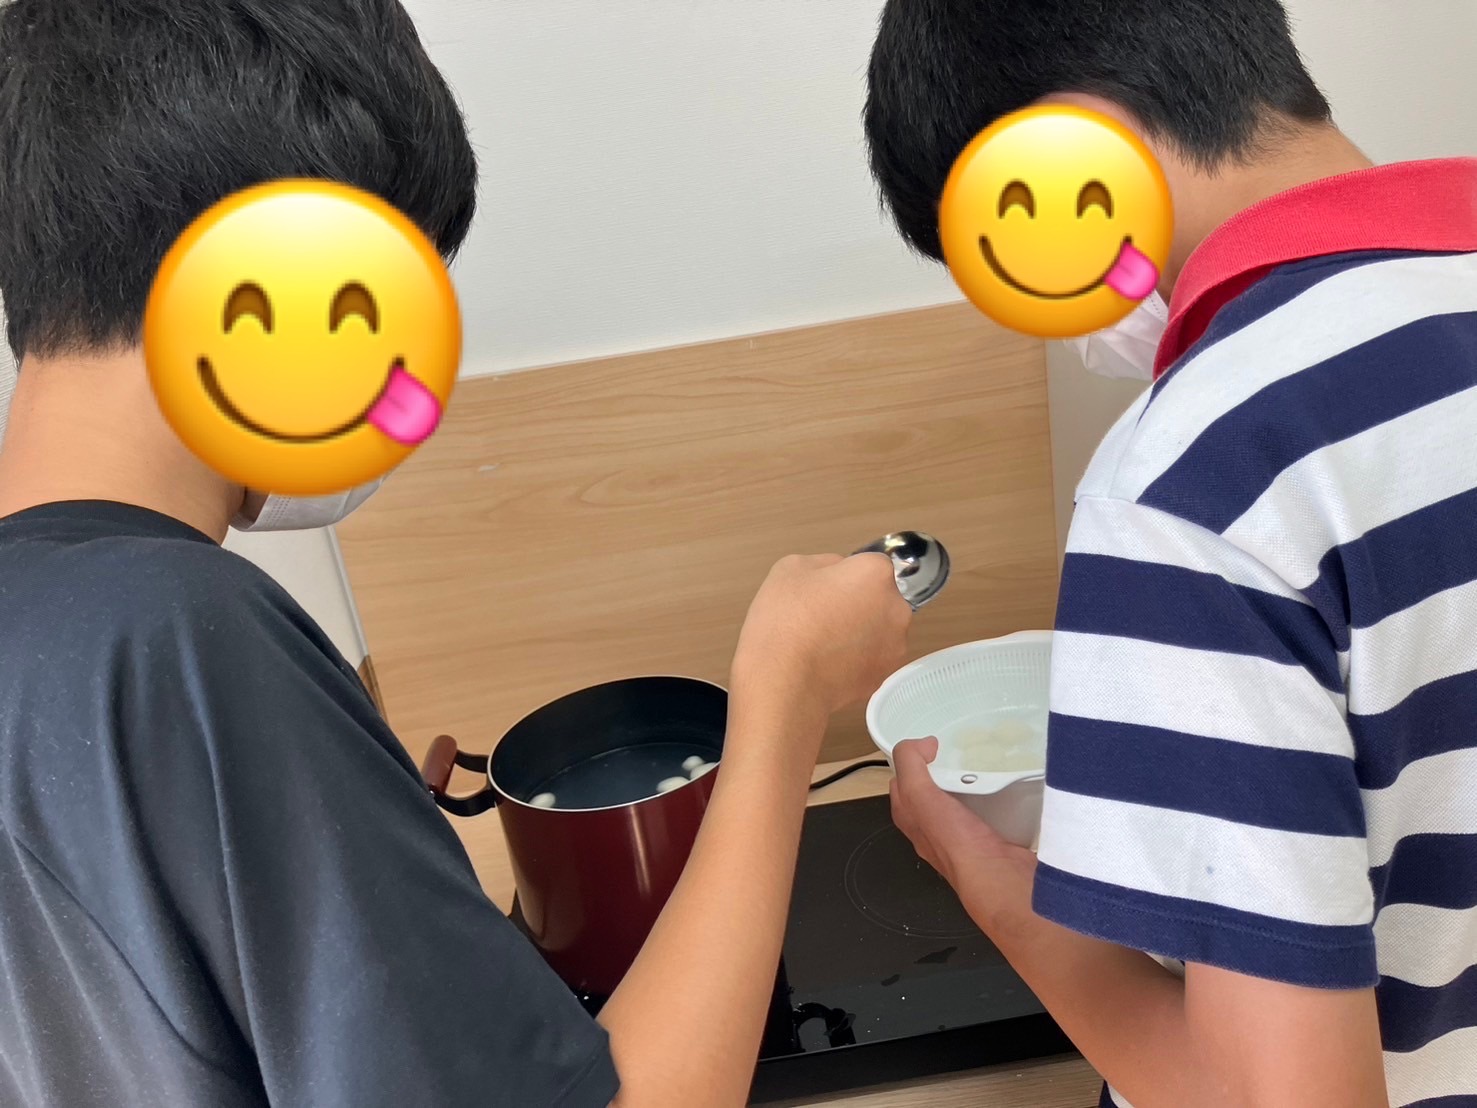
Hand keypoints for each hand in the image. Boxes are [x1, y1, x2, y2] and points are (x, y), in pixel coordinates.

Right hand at [731, 552, 911, 721]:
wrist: (783, 682)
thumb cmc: (784, 621)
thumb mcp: (790, 567)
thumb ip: (825, 563)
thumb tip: (838, 573)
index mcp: (875, 573)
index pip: (868, 565)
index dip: (844, 576)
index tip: (823, 590)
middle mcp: (896, 607)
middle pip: (879, 597)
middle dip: (857, 603)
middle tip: (821, 616)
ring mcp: (895, 644)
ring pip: (878, 629)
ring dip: (859, 632)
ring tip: (822, 644)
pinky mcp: (885, 674)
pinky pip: (872, 657)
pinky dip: (856, 658)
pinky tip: (828, 663)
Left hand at [890, 737, 1033, 898]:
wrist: (1001, 881)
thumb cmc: (957, 843)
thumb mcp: (919, 796)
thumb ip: (910, 765)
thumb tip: (920, 744)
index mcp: (912, 821)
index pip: (900, 785)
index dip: (909, 762)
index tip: (930, 747)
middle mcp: (934, 833)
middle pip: (931, 794)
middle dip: (941, 773)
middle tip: (958, 756)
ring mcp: (964, 839)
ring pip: (961, 804)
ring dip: (971, 786)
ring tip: (983, 768)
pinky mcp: (992, 842)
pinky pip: (990, 814)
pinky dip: (996, 800)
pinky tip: (1005, 791)